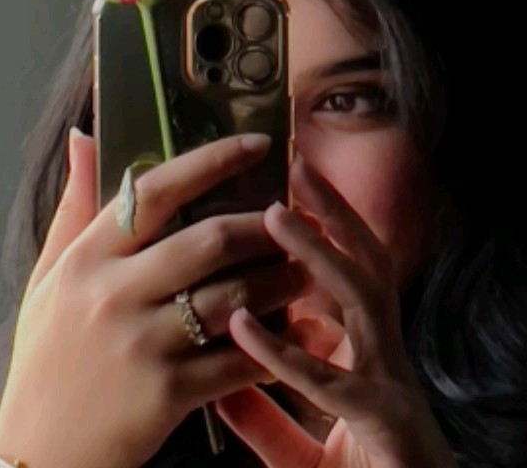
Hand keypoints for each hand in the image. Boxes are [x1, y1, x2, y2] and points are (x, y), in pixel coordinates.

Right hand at [0, 132, 307, 467]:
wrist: (36, 451)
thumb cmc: (45, 356)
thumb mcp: (47, 275)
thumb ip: (72, 206)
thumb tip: (84, 137)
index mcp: (87, 258)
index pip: (156, 191)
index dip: (213, 161)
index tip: (256, 145)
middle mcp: (114, 294)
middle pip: (209, 240)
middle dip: (264, 226)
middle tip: (295, 220)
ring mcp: (142, 344)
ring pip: (234, 298)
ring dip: (281, 280)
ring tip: (305, 270)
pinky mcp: (168, 394)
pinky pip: (237, 360)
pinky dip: (274, 343)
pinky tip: (296, 332)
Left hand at [216, 155, 457, 467]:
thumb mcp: (299, 442)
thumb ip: (261, 410)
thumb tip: (217, 379)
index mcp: (365, 352)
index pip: (351, 272)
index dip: (327, 229)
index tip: (289, 188)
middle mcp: (382, 355)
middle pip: (365, 266)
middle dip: (335, 214)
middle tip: (297, 167)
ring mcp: (389, 385)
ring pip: (362, 303)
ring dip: (320, 256)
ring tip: (277, 218)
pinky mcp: (385, 425)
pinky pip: (332, 383)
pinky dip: (285, 354)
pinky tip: (243, 327)